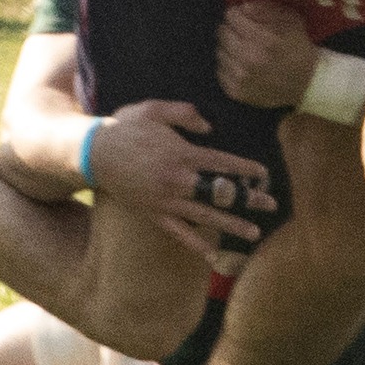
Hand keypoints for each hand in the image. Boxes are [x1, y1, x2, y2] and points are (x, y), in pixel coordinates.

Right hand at [86, 99, 278, 258]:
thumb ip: (185, 114)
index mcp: (182, 154)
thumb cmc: (125, 128)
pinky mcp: (153, 214)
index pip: (222, 163)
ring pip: (206, 216)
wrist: (93, 153)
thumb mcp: (154, 109)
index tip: (265, 175)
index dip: (245, 169)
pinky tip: (213, 256)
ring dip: (232, 224)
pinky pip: (178, 233)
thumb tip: (210, 127)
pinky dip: (196, 244)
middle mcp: (178, 180)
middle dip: (248, 199)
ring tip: (254, 234)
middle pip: (221, 192)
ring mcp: (166, 200)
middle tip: (272, 205)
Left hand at [217, 1, 320, 107]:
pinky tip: (242, 65)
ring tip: (244, 49)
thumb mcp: (291, 19)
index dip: (237, 13)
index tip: (242, 17)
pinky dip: (229, 65)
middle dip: (231, 29)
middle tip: (241, 32)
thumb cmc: (298, 47)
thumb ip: (266, 8)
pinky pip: (220, 70)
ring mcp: (241, 78)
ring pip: (220, 51)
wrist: (306, 83)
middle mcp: (250, 59)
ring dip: (229, 47)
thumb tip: (243, 7)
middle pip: (222, 33)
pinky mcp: (236, 92)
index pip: (232, 16)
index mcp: (265, 39)